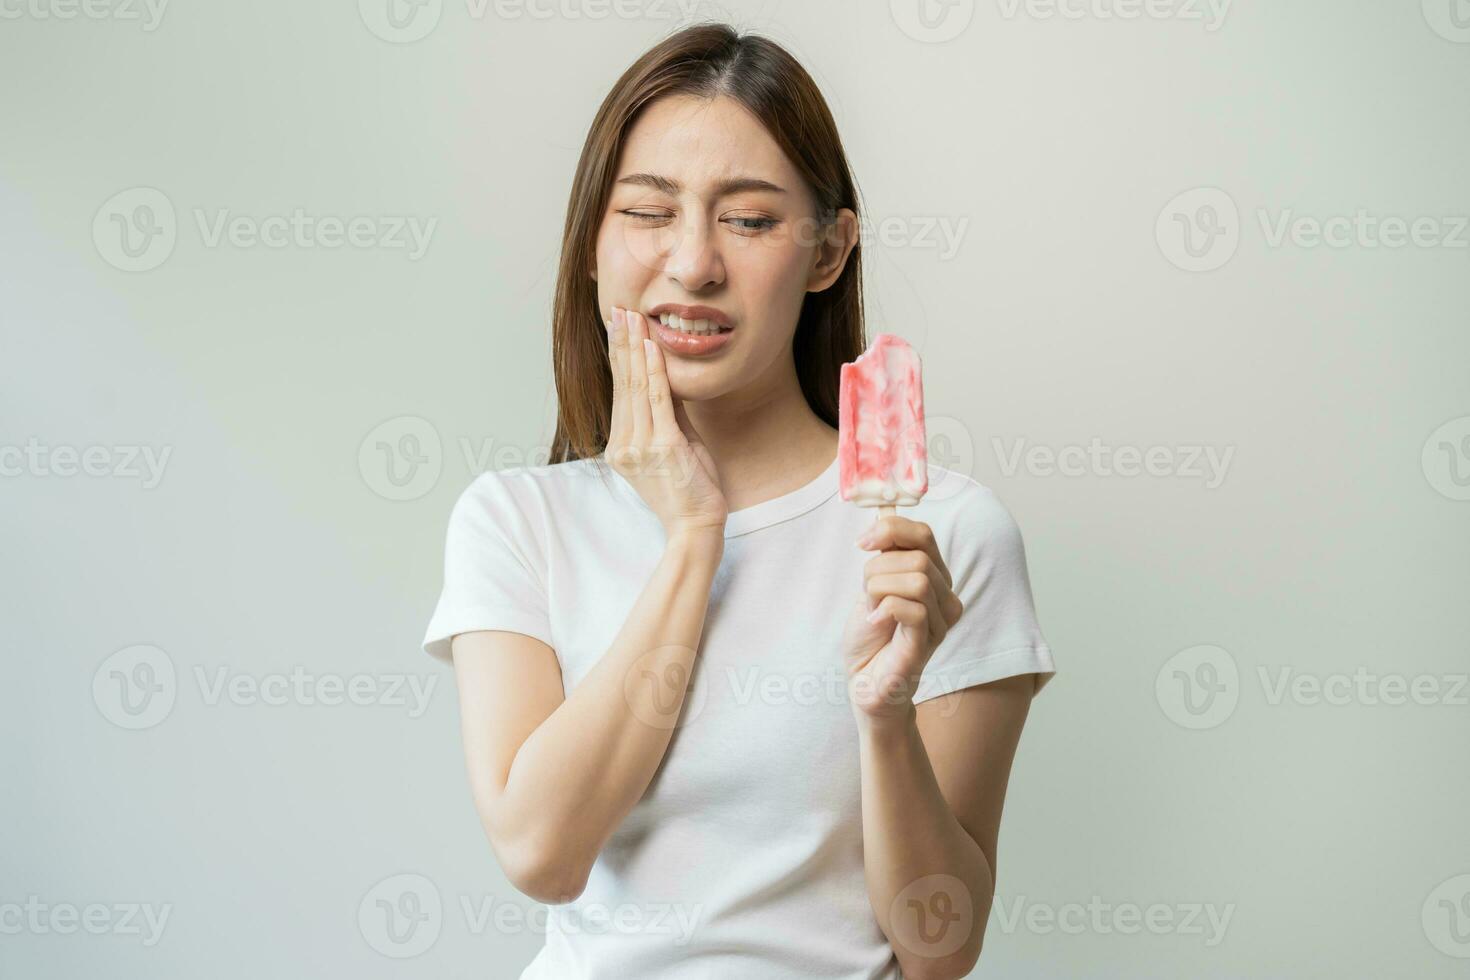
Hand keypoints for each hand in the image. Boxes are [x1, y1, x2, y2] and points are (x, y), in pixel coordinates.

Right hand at [604, 307, 727, 537]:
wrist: (696, 526)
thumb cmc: (689, 488)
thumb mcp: (674, 443)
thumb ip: (666, 413)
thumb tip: (664, 376)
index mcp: (621, 445)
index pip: (619, 391)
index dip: (618, 356)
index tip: (617, 326)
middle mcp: (624, 444)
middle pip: (622, 384)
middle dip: (620, 343)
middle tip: (618, 310)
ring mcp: (640, 447)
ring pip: (636, 388)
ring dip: (634, 348)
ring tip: (632, 318)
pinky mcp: (662, 447)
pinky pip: (657, 402)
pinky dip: (654, 372)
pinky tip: (651, 348)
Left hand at [841, 515, 963, 721]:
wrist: (864, 680)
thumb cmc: (871, 634)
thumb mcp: (873, 583)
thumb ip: (884, 553)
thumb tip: (881, 512)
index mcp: (934, 576)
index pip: (923, 533)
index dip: (890, 530)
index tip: (862, 544)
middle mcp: (946, 596)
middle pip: (916, 557)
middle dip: (877, 569)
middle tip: (866, 593)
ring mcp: (941, 621)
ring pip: (916, 580)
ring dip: (879, 590)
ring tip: (872, 610)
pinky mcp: (929, 642)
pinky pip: (914, 608)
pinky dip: (884, 609)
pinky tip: (875, 621)